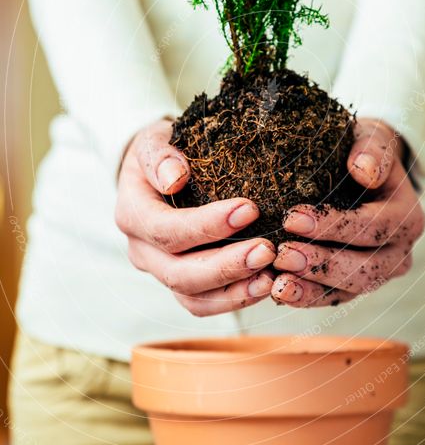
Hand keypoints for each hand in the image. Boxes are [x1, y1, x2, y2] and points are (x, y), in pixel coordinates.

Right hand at [115, 119, 275, 315]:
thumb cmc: (161, 152)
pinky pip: (203, 304)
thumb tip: (174, 178)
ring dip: (234, 291)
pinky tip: (265, 285)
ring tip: (271, 277)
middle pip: (180, 273)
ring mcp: (160, 271)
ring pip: (192, 297)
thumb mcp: (155, 140)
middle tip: (267, 250)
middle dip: (226, 266)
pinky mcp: (180, 283)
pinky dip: (234, 299)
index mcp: (132, 214)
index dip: (207, 225)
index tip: (249, 209)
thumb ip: (160, 155)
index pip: (167, 230)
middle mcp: (141, 250)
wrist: (156, 170)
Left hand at [271, 118, 424, 306]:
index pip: (371, 227)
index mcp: (407, 217)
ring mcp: (380, 273)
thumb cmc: (363, 151)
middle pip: (363, 268)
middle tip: (281, 254)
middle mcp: (399, 252)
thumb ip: (372, 150)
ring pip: (349, 290)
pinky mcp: (357, 285)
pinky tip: (278, 291)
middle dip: (320, 264)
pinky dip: (306, 297)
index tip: (292, 218)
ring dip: (311, 288)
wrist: (364, 170)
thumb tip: (364, 170)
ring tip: (277, 283)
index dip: (333, 225)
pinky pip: (334, 298)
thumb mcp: (371, 139)